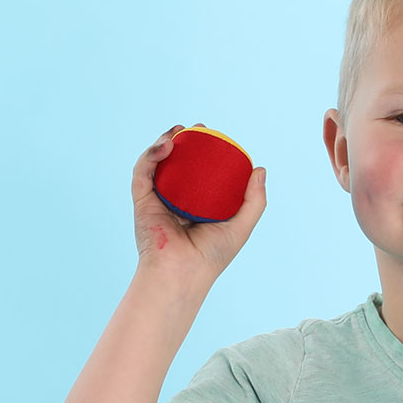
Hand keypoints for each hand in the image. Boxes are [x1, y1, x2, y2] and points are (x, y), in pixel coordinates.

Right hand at [132, 124, 266, 292]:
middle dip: (184, 141)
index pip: (199, 173)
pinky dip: (151, 155)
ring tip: (179, 131)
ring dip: (165, 142)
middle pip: (177, 164)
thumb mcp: (241, 226)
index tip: (214, 137)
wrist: (182, 272)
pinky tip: (166, 145)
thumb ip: (254, 201)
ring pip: (157, 164)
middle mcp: (175, 201)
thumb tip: (260, 168)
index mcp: (195, 206)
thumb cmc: (211, 256)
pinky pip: (143, 172)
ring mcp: (156, 200)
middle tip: (198, 129)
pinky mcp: (141, 201)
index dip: (205, 152)